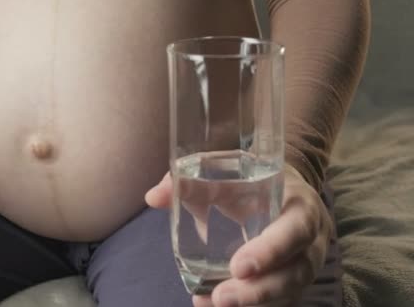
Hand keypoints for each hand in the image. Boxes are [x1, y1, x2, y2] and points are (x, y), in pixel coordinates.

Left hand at [146, 165, 332, 306]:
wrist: (280, 189)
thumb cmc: (250, 178)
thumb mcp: (225, 171)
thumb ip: (191, 181)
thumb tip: (153, 197)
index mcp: (300, 205)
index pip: (296, 230)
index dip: (271, 251)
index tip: (238, 267)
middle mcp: (311, 240)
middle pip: (295, 273)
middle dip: (259, 291)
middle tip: (222, 299)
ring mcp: (305, 265)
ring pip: (289, 293)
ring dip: (253, 304)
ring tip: (211, 305)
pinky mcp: (292, 281)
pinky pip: (279, 301)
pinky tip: (212, 305)